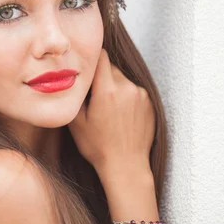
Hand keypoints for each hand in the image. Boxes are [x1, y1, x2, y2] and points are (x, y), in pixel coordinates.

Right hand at [68, 49, 154, 175]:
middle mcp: (127, 87)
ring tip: (107, 107)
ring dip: (113, 85)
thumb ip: (75, 94)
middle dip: (100, 76)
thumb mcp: (76, 121)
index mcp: (107, 90)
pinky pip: (133, 89)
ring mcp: (141, 94)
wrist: (126, 166)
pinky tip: (120, 114)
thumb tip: (73, 76)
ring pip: (122, 78)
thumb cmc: (98, 147)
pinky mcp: (149, 101)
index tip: (84, 65)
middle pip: (110, 67)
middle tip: (93, 94)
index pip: (101, 56)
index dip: (90, 58)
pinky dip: (125, 95)